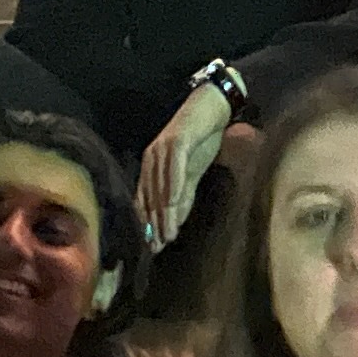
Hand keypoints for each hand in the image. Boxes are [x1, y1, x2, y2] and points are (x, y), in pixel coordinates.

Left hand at [135, 82, 231, 253]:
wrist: (211, 107)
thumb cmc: (201, 139)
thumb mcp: (192, 172)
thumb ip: (183, 195)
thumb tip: (177, 221)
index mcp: (151, 167)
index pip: (146, 200)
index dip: (148, 224)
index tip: (153, 248)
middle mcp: (151, 159)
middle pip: (150, 197)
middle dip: (154, 225)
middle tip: (157, 248)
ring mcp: (162, 150)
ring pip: (161, 187)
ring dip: (164, 213)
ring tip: (168, 235)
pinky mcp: (177, 141)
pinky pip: (174, 168)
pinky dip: (174, 186)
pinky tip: (174, 204)